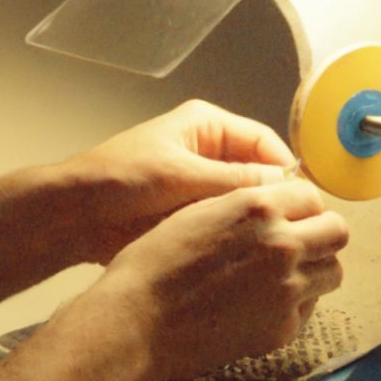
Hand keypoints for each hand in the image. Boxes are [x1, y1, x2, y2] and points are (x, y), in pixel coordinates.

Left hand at [60, 100, 295, 263]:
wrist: (76, 214)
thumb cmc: (122, 180)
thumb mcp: (182, 175)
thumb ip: (233, 180)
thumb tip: (284, 186)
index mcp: (207, 127)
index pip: (263, 142)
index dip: (284, 169)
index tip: (303, 200)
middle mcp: (208, 152)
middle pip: (256, 173)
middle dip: (271, 198)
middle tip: (292, 228)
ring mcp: (198, 185)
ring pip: (240, 201)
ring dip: (252, 219)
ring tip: (275, 243)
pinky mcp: (189, 214)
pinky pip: (221, 221)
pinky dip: (232, 234)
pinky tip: (248, 253)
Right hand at [93, 177, 348, 380]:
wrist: (137, 322)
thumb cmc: (153, 265)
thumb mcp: (196, 213)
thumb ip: (243, 206)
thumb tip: (273, 207)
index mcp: (258, 208)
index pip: (311, 195)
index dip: (300, 206)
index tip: (290, 217)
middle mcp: (282, 245)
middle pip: (337, 230)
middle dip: (320, 234)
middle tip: (297, 244)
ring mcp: (287, 290)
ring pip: (333, 271)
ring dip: (315, 269)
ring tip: (285, 276)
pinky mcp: (282, 328)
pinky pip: (308, 309)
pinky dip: (294, 305)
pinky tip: (263, 305)